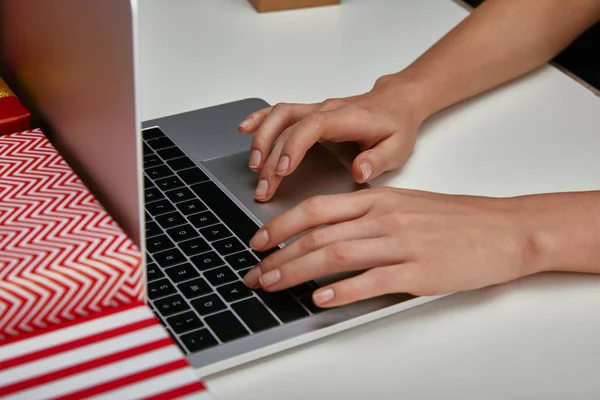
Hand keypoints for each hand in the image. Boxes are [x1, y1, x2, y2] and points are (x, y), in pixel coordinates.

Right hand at [237, 76, 426, 201]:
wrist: (397, 101)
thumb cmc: (396, 125)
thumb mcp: (397, 147)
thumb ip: (377, 160)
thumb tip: (358, 171)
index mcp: (347, 118)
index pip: (311, 127)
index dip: (293, 147)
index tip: (282, 170)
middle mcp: (327, 110)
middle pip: (289, 127)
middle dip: (271, 157)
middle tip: (264, 188)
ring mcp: (316, 110)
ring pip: (280, 116)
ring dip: (261, 139)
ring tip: (253, 167)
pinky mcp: (310, 113)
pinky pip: (280, 112)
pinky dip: (260, 119)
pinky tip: (244, 129)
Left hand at [242, 187, 543, 306]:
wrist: (504, 228)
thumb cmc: (456, 218)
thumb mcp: (405, 204)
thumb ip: (367, 215)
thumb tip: (329, 232)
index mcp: (378, 200)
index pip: (317, 209)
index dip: (282, 225)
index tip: (259, 240)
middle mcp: (385, 218)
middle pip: (319, 235)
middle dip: (280, 254)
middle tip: (256, 272)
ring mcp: (402, 245)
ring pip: (337, 256)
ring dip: (299, 272)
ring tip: (274, 284)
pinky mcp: (420, 272)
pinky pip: (373, 281)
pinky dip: (343, 291)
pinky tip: (322, 299)